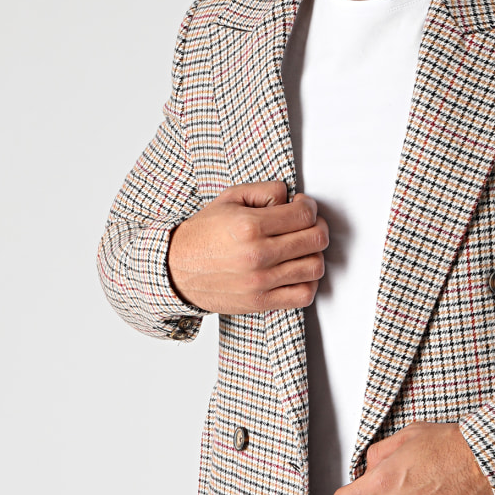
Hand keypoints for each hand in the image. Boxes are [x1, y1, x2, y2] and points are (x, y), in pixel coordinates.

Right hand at [166, 180, 328, 313]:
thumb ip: (263, 191)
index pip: (304, 214)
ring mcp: (262, 282)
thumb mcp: (228, 200)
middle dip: (318, 227)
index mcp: (249, 226)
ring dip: (315, 254)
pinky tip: (299, 272)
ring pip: (315, 267)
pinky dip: (310, 282)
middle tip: (309, 225)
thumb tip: (290, 197)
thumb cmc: (203, 235)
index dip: (310, 207)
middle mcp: (258, 255)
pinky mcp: (262, 302)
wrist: (176, 270)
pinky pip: (304, 295)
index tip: (304, 207)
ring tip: (303, 249)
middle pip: (316, 239)